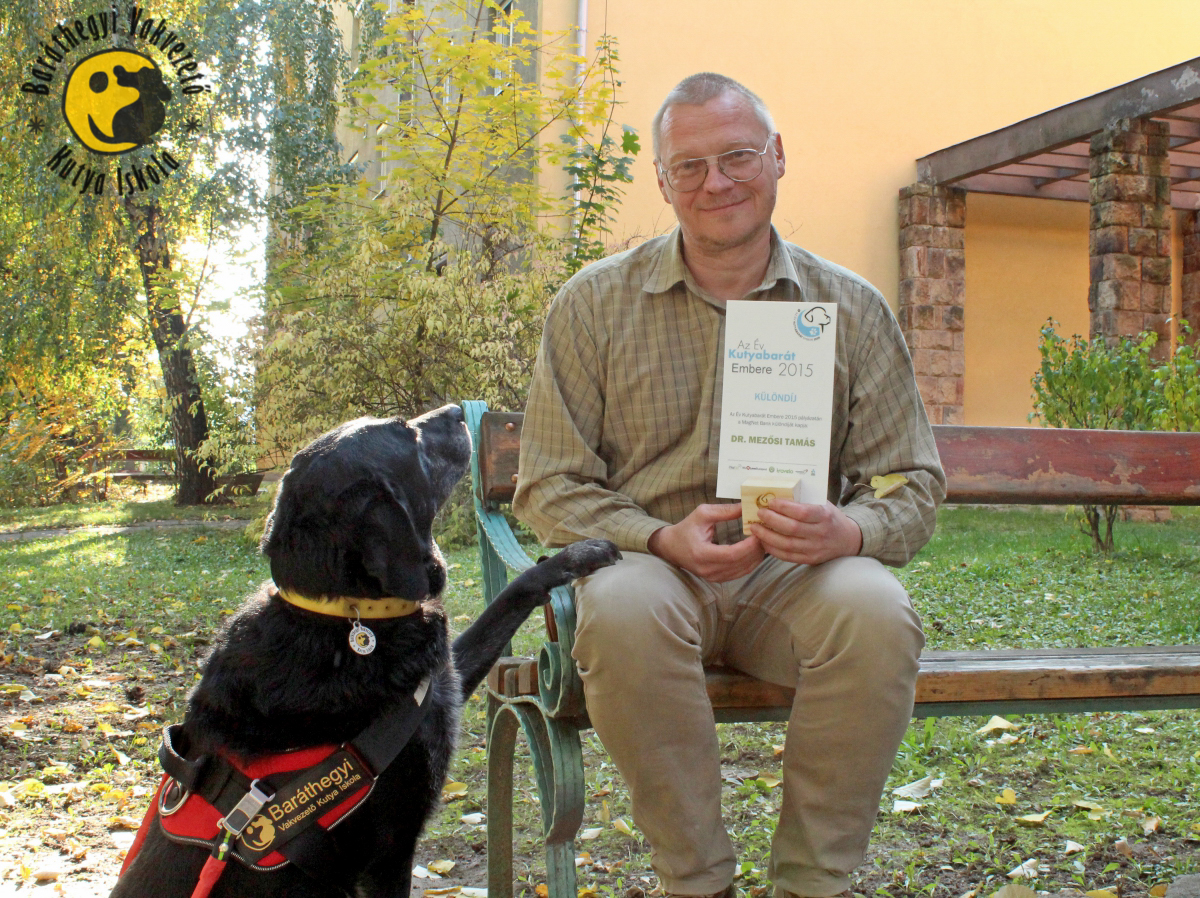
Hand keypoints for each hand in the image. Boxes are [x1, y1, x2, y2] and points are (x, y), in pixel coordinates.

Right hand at [647, 503, 763, 582]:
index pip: (731, 554)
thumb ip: (725, 511)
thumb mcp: (702, 514)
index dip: (748, 546)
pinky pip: (739, 574)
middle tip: (765, 535)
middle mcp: (708, 569)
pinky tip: (755, 552)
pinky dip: (750, 563)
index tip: (758, 533)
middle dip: (756, 550)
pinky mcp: (717, 579)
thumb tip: (746, 507)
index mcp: (702, 553)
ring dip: (756, 557)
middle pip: (740, 563)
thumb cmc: (686, 528)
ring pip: (743, 571)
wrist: (671, 547)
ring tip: (762, 542)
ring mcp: (713, 577)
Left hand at [750, 498, 862, 565]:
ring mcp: (815, 549)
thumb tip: (776, 494)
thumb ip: (804, 501)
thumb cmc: (830, 518)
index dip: (784, 507)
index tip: (771, 502)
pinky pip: (787, 556)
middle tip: (759, 513)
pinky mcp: (810, 559)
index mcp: (824, 516)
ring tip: (755, 528)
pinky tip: (763, 541)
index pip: (802, 512)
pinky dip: (772, 549)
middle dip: (771, 520)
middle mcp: (820, 533)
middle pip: (791, 528)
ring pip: (786, 544)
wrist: (847, 540)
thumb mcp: (823, 505)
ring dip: (767, 536)